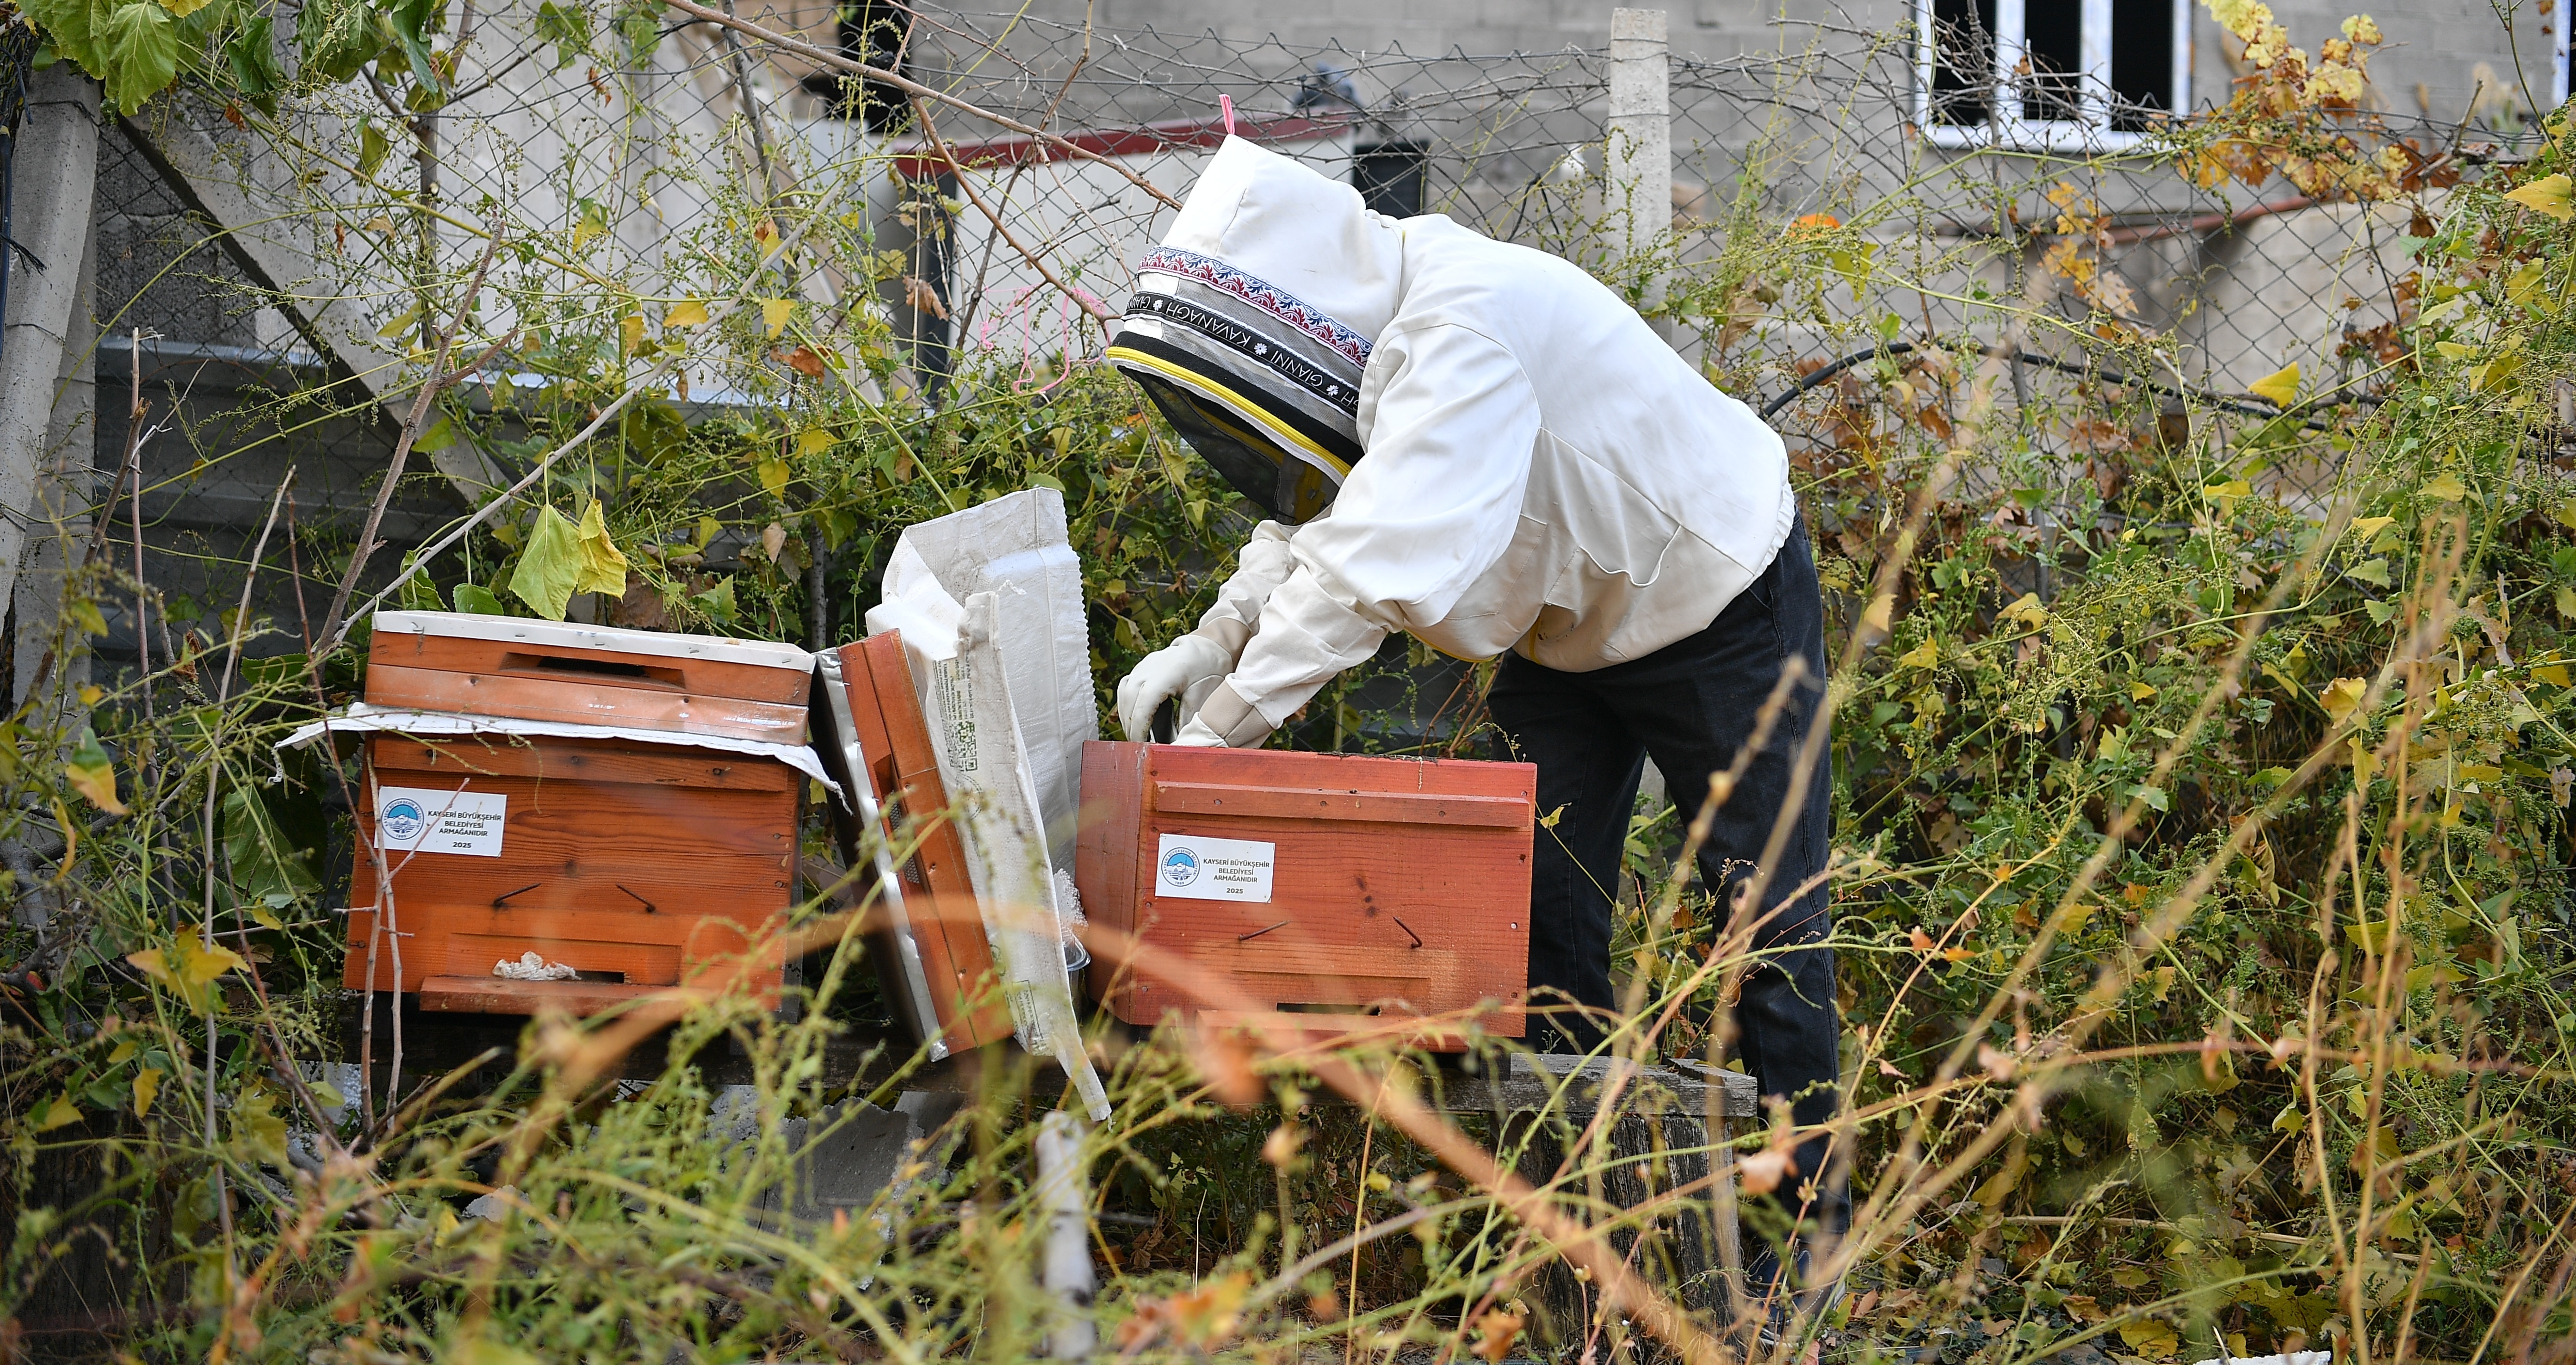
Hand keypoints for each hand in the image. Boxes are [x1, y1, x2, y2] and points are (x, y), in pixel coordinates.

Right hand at [1114, 633, 1233, 741]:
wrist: (1205, 649)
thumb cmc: (1207, 671)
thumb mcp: (1204, 697)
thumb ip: (1189, 721)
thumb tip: (1177, 744)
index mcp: (1164, 675)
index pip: (1143, 706)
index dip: (1140, 729)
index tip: (1143, 746)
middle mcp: (1146, 670)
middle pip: (1128, 703)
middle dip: (1132, 728)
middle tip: (1141, 748)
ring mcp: (1140, 668)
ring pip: (1123, 697)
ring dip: (1127, 719)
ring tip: (1138, 738)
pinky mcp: (1138, 670)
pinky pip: (1124, 690)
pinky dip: (1127, 707)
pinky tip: (1136, 721)